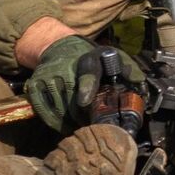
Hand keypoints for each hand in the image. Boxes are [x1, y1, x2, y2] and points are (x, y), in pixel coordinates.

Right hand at [26, 36, 140, 130]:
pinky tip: (65, 127)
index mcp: (88, 59)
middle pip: (72, 100)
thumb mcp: (112, 57)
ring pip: (58, 108)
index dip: (86, 88)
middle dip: (84, 118)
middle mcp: (64, 66)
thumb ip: (128, 70)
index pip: (86, 74)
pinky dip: (54, 122)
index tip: (85, 101)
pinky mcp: (34, 85)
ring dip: (71, 123)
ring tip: (83, 127)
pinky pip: (43, 110)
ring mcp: (47, 76)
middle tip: (95, 127)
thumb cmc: (92, 58)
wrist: (59, 47)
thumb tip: (140, 85)